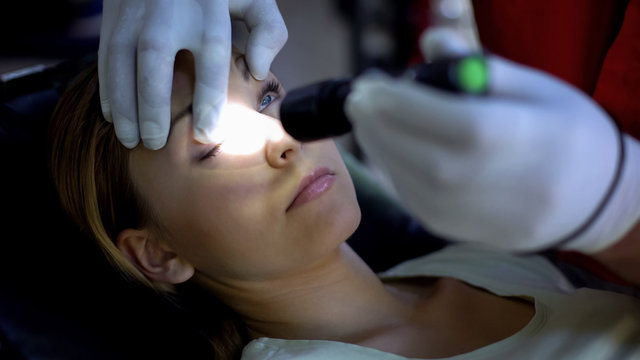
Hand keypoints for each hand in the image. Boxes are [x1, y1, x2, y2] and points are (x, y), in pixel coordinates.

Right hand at [98, 0, 286, 148]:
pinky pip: (104, 51)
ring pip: (121, 56)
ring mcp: (137, 7)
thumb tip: (259, 70)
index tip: (206, 135)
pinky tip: (113, 115)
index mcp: (209, 8)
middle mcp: (170, 7)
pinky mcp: (114, 11)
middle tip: (156, 143)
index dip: (208, 101)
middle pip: (155, 57)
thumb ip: (267, 30)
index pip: (210, 58)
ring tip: (130, 139)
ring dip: (123, 102)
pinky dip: (106, 86)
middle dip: (152, 106)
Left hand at [345, 28, 639, 252]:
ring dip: (378, 148)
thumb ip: (477, 65)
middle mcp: (498, 186)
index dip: (402, 103)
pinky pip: (414, 201)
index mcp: (524, 141)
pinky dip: (392, 171)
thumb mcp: (535, 87)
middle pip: (422, 158)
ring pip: (410, 184)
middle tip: (360, 98)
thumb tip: (430, 41)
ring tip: (368, 119)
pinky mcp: (460, 233)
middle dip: (378, 124)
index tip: (371, 84)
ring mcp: (478, 218)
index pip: (453, 124)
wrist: (592, 199)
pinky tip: (387, 147)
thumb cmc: (565, 132)